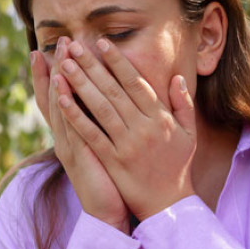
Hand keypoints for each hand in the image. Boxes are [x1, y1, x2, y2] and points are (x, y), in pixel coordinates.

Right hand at [31, 38, 129, 232]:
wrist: (107, 213)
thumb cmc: (109, 180)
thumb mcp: (103, 146)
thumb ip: (102, 124)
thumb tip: (107, 99)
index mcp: (72, 133)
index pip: (59, 98)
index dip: (52, 75)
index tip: (49, 50)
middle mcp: (65, 136)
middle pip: (55, 97)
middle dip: (56, 68)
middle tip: (58, 42)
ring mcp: (69, 145)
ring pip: (60, 108)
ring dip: (58, 81)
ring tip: (59, 56)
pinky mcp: (78, 156)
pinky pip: (70, 127)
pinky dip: (64, 107)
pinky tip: (62, 90)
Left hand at [53, 39, 195, 220]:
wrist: (168, 205)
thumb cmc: (177, 166)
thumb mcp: (188, 133)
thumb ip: (182, 104)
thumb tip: (176, 77)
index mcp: (159, 118)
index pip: (135, 83)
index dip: (117, 61)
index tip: (102, 43)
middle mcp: (143, 128)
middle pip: (114, 91)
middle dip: (92, 66)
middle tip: (74, 46)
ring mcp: (126, 145)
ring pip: (100, 108)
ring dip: (80, 85)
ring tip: (64, 65)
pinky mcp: (112, 160)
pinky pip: (91, 134)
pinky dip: (75, 116)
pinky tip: (61, 99)